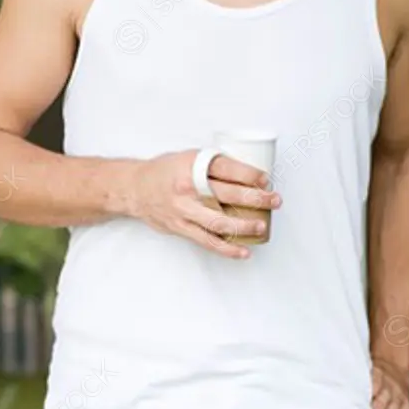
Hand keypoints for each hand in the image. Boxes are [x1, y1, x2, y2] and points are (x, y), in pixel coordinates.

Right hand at [127, 150, 281, 258]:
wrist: (134, 189)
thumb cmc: (164, 172)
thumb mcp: (187, 158)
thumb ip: (212, 166)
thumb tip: (246, 175)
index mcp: (191, 165)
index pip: (226, 168)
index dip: (250, 174)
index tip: (266, 179)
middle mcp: (188, 187)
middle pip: (228, 194)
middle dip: (256, 198)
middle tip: (274, 199)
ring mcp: (184, 210)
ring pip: (220, 222)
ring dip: (245, 225)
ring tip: (262, 225)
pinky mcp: (181, 227)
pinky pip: (208, 241)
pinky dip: (227, 249)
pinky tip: (243, 251)